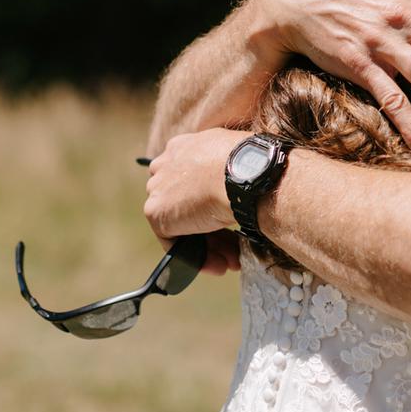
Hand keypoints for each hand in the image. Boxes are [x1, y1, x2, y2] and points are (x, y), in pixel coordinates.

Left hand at [143, 128, 242, 261]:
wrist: (246, 174)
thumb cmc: (253, 164)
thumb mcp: (241, 160)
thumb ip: (229, 170)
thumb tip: (238, 184)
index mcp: (185, 146)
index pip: (188, 178)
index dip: (206, 202)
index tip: (226, 214)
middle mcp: (167, 164)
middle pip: (183, 204)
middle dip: (207, 227)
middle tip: (233, 245)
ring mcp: (159, 188)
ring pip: (181, 224)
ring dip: (207, 245)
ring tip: (231, 261)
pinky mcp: (157, 212)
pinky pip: (174, 242)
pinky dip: (196, 257)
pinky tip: (219, 264)